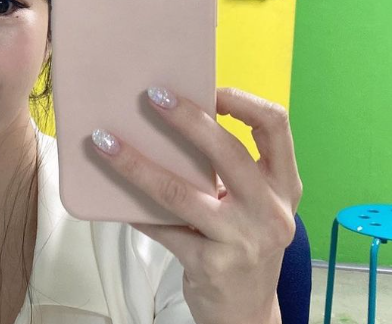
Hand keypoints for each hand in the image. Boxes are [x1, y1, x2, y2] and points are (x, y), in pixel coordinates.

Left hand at [89, 87, 301, 323]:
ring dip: (137, 164)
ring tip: (106, 143)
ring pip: (181, 191)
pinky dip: (136, 212)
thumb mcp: (254, 206)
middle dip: (187, 118)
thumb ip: (230, 173)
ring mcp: (244, 240)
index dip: (244, 101)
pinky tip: (115, 199)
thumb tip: (172, 126)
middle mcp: (271, 211)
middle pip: (228, 151)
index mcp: (285, 186)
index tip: (210, 89)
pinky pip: (163, 228)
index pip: (276, 127)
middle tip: (152, 97)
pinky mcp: (213, 265)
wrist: (247, 314)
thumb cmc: (245, 246)